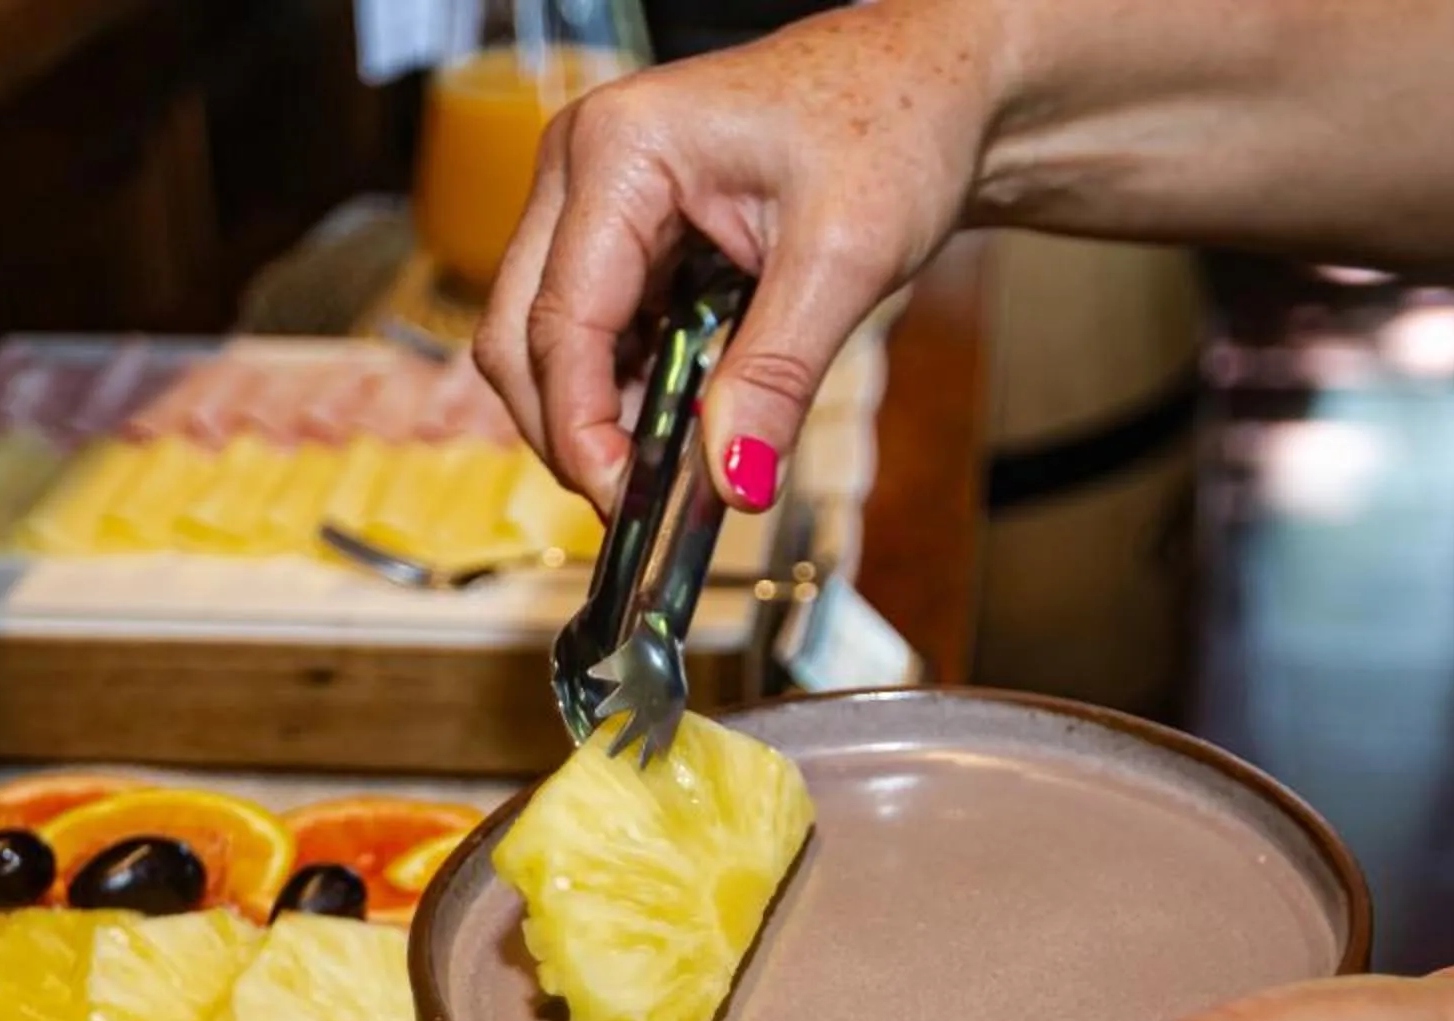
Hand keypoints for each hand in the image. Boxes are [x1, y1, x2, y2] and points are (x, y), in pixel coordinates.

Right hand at [473, 1, 996, 512]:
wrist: (935, 84)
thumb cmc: (896, 122)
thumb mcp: (847, 259)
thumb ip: (778, 375)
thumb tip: (734, 480)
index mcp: (621, 148)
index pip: (559, 320)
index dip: (581, 428)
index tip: (625, 503)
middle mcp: (581, 161)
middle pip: (518, 333)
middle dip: (567, 429)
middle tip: (635, 504)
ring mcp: (592, 192)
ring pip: (542, 337)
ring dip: (593, 411)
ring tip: (666, 467)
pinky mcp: (620, 225)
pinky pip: (588, 326)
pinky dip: (620, 384)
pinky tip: (676, 417)